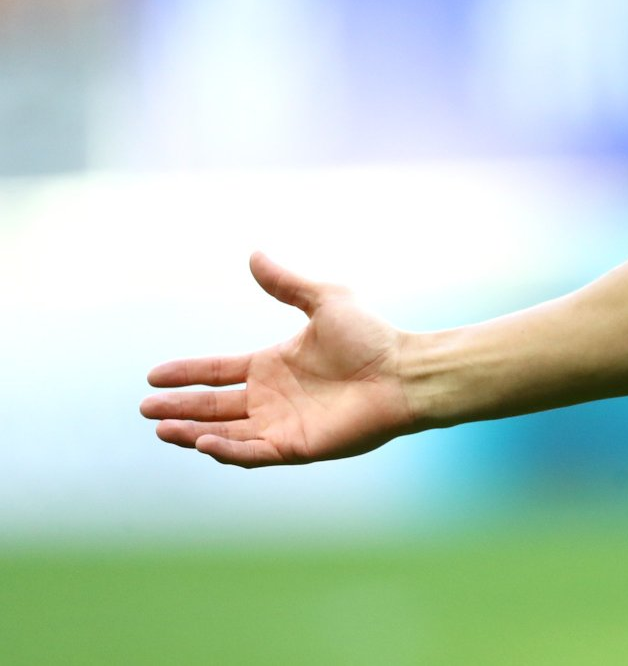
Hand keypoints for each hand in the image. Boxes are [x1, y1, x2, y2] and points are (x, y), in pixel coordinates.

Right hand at [140, 252, 416, 467]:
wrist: (404, 370)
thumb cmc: (372, 336)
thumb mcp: (324, 300)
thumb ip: (286, 283)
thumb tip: (255, 253)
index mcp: (273, 365)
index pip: (219, 372)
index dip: (186, 374)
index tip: (153, 375)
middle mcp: (273, 397)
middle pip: (213, 406)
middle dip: (178, 407)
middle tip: (145, 409)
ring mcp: (282, 424)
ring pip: (225, 433)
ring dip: (193, 431)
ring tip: (162, 428)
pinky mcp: (296, 446)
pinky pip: (253, 452)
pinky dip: (227, 449)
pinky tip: (203, 440)